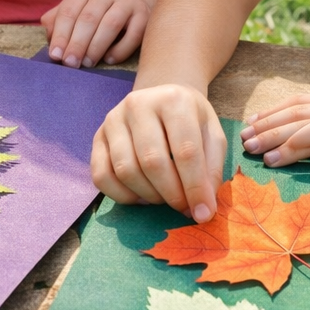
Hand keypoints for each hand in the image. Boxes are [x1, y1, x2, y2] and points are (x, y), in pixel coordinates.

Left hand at [42, 0, 150, 67]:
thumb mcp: (75, 11)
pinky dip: (120, 50)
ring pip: (111, 24)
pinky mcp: (144, 15)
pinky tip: (109, 60)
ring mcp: (127, 2)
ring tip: (87, 64)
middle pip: (89, 18)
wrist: (131, 2)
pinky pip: (133, 35)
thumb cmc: (95, 13)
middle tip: (70, 64)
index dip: (61, 35)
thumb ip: (57, 22)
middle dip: (77, 43)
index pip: (69, 12)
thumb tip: (49, 39)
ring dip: (96, 47)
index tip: (55, 56)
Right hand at [92, 84, 225, 221]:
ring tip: (164, 197)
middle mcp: (138, 105)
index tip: (203, 213)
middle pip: (152, 162)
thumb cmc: (190, 120)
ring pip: (125, 170)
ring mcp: (113, 120)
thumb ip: (211, 170)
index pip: (185, 151)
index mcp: (173, 100)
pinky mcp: (97, 136)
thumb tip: (202, 209)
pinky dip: (121, 195)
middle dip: (171, 194)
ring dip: (148, 195)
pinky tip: (140, 196)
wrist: (161, 96)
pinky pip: (101, 176)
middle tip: (183, 207)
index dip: (195, 188)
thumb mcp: (212, 136)